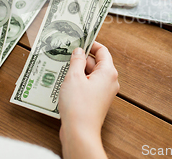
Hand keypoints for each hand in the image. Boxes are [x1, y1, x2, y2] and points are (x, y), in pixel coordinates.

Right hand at [58, 41, 118, 158]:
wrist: (80, 133)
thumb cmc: (79, 106)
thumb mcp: (74, 77)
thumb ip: (77, 60)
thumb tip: (79, 51)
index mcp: (108, 72)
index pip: (102, 51)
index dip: (91, 44)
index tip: (80, 39)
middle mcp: (109, 82)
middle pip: (96, 63)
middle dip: (81, 58)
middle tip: (66, 54)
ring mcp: (103, 92)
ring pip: (90, 75)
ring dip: (77, 71)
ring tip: (62, 68)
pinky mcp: (96, 101)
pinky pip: (88, 86)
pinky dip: (78, 82)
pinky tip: (64, 82)